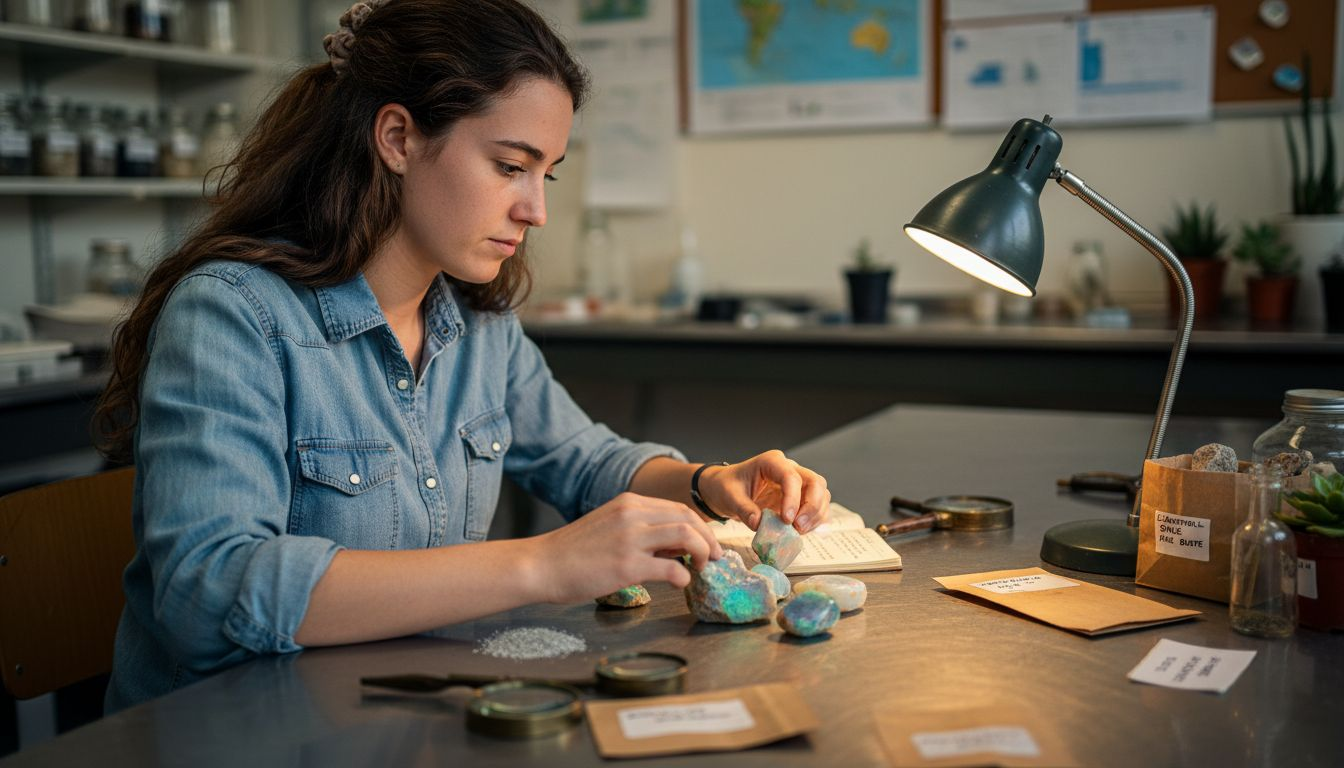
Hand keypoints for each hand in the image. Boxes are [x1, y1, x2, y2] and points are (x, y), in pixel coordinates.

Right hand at [531, 492, 722, 602]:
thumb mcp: (609, 526)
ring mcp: (631, 539)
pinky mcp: (627, 566)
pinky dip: (684, 576)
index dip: (700, 526)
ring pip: (687, 536)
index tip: (707, 543)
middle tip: (715, 558)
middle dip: (710, 539)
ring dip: (703, 553)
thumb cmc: (573, 552)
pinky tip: (680, 583)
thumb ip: (641, 530)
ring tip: (703, 568)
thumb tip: (676, 546)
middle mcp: (633, 515)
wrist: (541, 564)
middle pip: (689, 518)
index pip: (679, 508)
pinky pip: (672, 568)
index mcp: (629, 503)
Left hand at [699, 450, 830, 533]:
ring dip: (815, 515)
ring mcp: (797, 483)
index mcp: (771, 462)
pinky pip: (817, 507)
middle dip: (812, 506)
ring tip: (799, 531)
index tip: (786, 519)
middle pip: (815, 482)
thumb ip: (744, 509)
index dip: (793, 498)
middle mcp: (789, 468)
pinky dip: (814, 520)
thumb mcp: (730, 496)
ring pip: (821, 494)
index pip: (791, 476)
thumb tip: (758, 523)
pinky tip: (801, 530)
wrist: (726, 489)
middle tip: (798, 526)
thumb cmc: (727, 486)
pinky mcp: (799, 498)